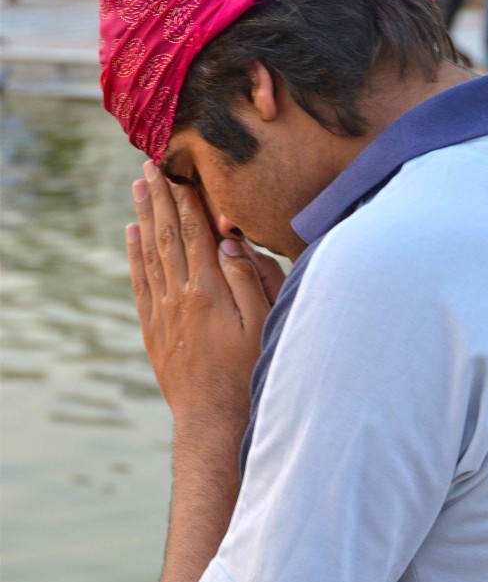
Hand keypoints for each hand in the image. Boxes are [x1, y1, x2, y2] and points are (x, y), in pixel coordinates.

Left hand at [126, 163, 275, 427]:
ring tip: (137, 186)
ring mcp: (163, 311)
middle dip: (159, 196)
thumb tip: (230, 240)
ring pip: (149, 252)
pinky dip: (133, 253)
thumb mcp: (262, 325)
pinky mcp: (154, 327)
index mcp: (208, 289)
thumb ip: (247, 279)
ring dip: (143, 215)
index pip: (196, 232)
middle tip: (150, 164)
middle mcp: (180, 294)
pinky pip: (139, 281)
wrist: (213, 417)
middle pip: (167, 234)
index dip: (186, 198)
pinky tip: (130, 233)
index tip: (178, 169)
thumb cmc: (248, 373)